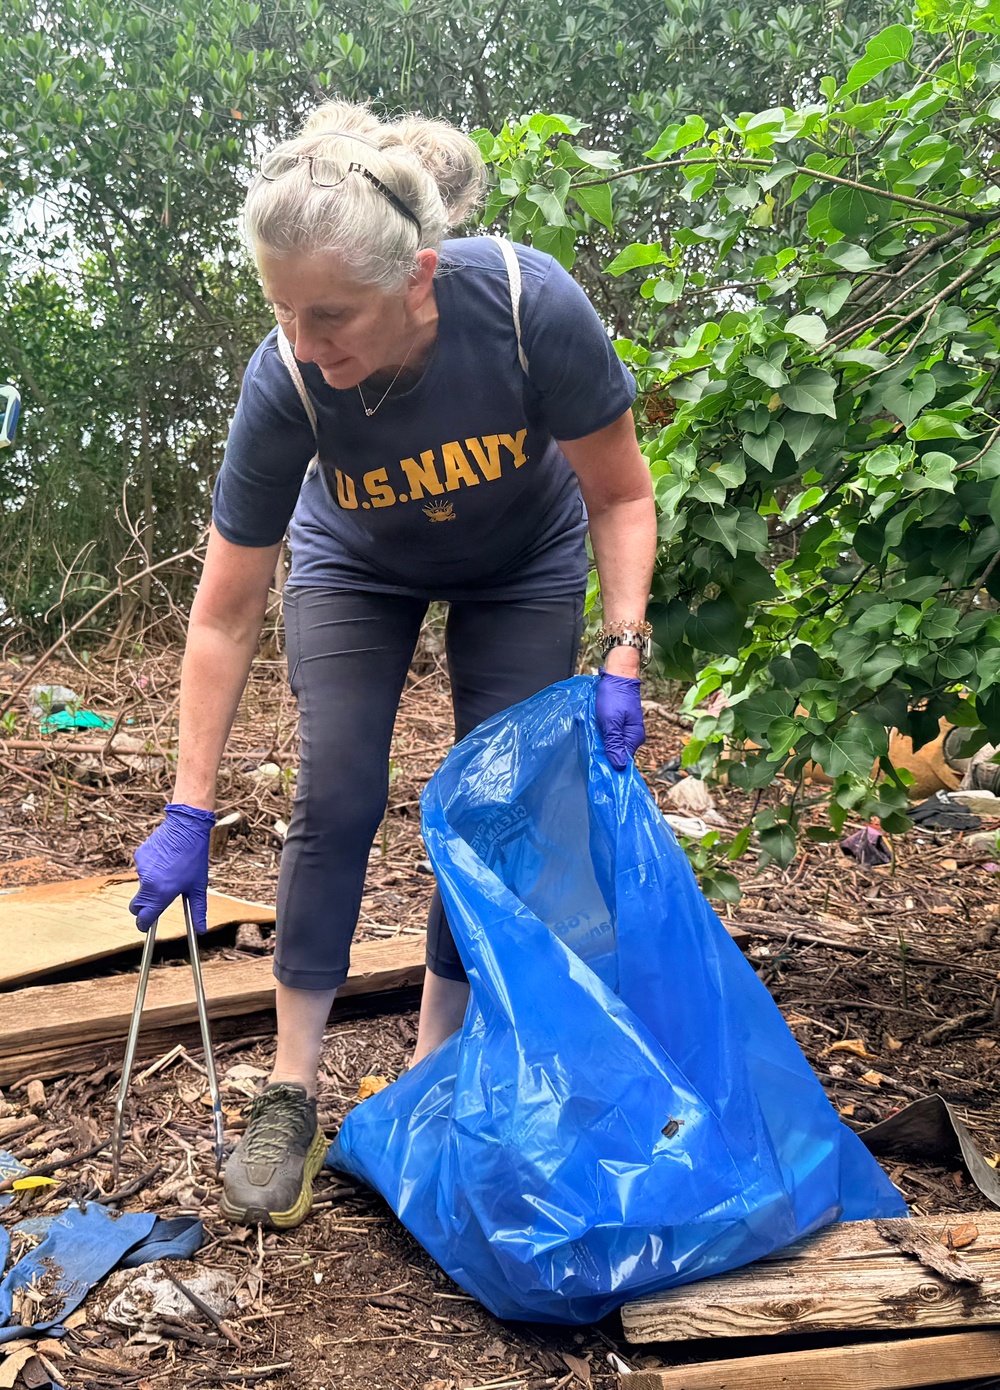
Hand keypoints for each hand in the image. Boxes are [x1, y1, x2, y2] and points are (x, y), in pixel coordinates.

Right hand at [129, 803, 215, 933]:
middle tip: (158, 902)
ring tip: (170, 871)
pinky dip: (150, 868)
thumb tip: (201, 930)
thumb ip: (198, 910)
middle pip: (137, 905)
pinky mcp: (139, 856)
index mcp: (162, 893)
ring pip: (141, 885)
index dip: (144, 924)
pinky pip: (142, 869)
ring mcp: (141, 868)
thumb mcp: (198, 886)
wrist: (186, 826)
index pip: (144, 918)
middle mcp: (148, 883)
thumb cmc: (195, 857)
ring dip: (152, 884)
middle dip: (144, 908)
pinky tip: (164, 858)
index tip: (147, 926)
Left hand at [595, 668, 644, 770]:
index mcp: (634, 738)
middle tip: (591, 753)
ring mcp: (626, 730)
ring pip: (613, 745)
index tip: (598, 768)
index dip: (611, 765)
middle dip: (605, 755)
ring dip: (602, 745)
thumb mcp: (611, 722)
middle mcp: (633, 736)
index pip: (623, 761)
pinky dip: (603, 736)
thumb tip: (619, 766)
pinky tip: (595, 733)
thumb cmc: (613, 696)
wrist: (617, 675)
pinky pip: (611, 736)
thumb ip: (614, 744)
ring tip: (592, 742)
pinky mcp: (620, 724)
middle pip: (618, 754)